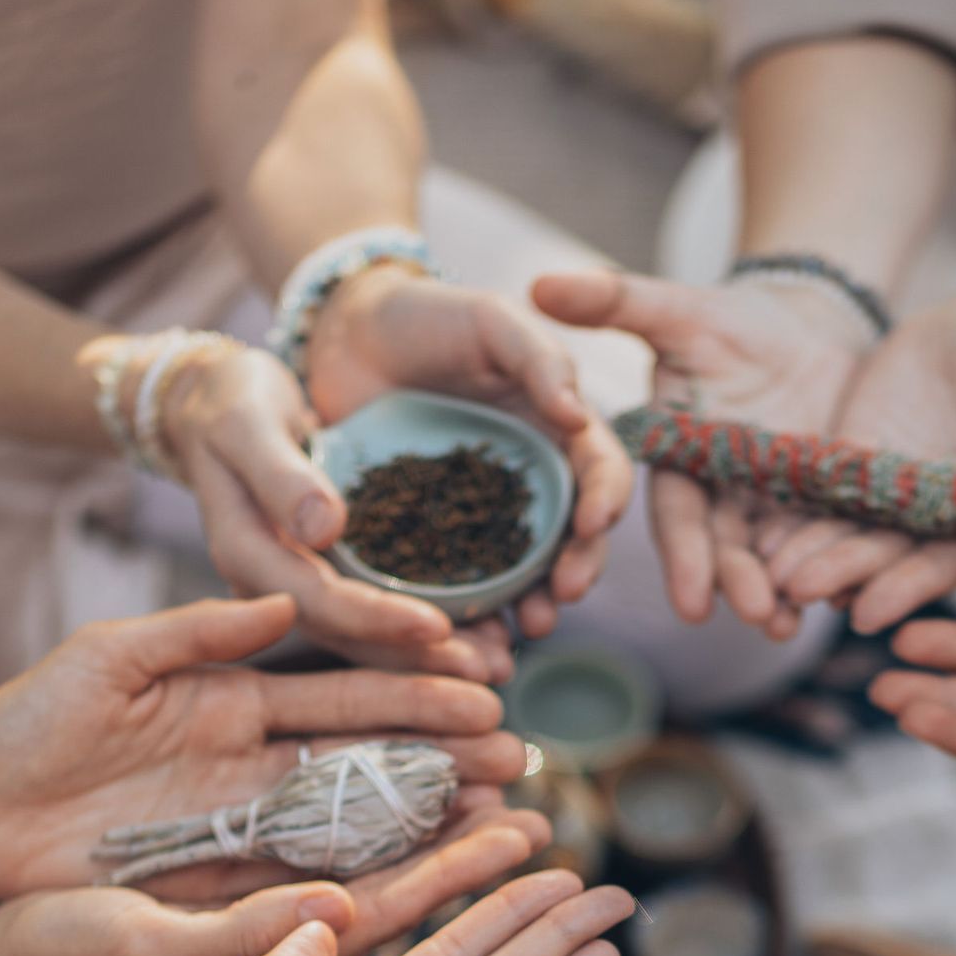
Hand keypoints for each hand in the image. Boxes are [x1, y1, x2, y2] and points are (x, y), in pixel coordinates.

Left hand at [0, 595, 529, 901]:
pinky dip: (373, 875)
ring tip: (504, 818)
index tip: (482, 681)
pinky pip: (311, 875)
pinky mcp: (222, 878)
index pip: (344, 688)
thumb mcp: (113, 658)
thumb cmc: (28, 724)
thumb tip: (289, 600)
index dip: (413, 686)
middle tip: (522, 756)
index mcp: (234, 699)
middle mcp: (254, 764)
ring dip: (430, 820)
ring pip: (358, 821)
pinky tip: (430, 873)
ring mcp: (244, 824)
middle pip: (372, 757)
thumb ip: (203, 630)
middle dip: (448, 757)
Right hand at [146, 337, 492, 674]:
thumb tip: (324, 528)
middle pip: (348, 637)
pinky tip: (482, 634)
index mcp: (245, 555)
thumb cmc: (230, 404)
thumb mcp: (247, 424)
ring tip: (498, 667)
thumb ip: (281, 476)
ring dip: (431, 659)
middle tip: (488, 674)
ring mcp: (298, 588)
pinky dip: (425, 630)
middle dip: (418, 660)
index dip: (376, 619)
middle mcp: (270, 587)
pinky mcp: (325, 578)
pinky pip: (377, 614)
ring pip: (367, 638)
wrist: (216, 407)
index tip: (438, 627)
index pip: (315, 601)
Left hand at [308, 266, 632, 640]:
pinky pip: (456, 586)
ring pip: (521, 576)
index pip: (601, 473)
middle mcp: (532, 485)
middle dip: (573, 573)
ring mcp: (484, 519)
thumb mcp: (492, 319)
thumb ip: (538, 356)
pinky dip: (466, 617)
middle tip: (559, 598)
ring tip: (522, 633)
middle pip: (570, 541)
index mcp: (560, 433)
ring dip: (528, 610)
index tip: (593, 523)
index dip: (605, 500)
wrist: (350, 337)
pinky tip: (463, 638)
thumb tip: (576, 414)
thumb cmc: (431, 318)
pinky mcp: (434, 541)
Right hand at [531, 268, 867, 633]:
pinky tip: (846, 599)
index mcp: (680, 463)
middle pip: (726, 549)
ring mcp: (768, 506)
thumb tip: (538, 282)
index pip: (680, 517)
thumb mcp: (678, 308)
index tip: (693, 603)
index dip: (686, 559)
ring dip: (780, 594)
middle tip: (755, 614)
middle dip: (739, 584)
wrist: (808, 325)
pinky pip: (823, 545)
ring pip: (771, 558)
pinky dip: (830, 572)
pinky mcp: (818, 504)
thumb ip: (614, 301)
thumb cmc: (735, 319)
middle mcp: (719, 497)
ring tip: (790, 624)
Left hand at [759, 295, 955, 634]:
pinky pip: (812, 501)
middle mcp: (934, 521)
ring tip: (760, 574)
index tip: (871, 610)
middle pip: (881, 558)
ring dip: (802, 556)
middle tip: (794, 597)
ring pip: (840, 537)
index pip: (945, 562)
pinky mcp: (851, 471)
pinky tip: (743, 534)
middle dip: (839, 575)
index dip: (908, 584)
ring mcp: (890, 500)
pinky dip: (783, 517)